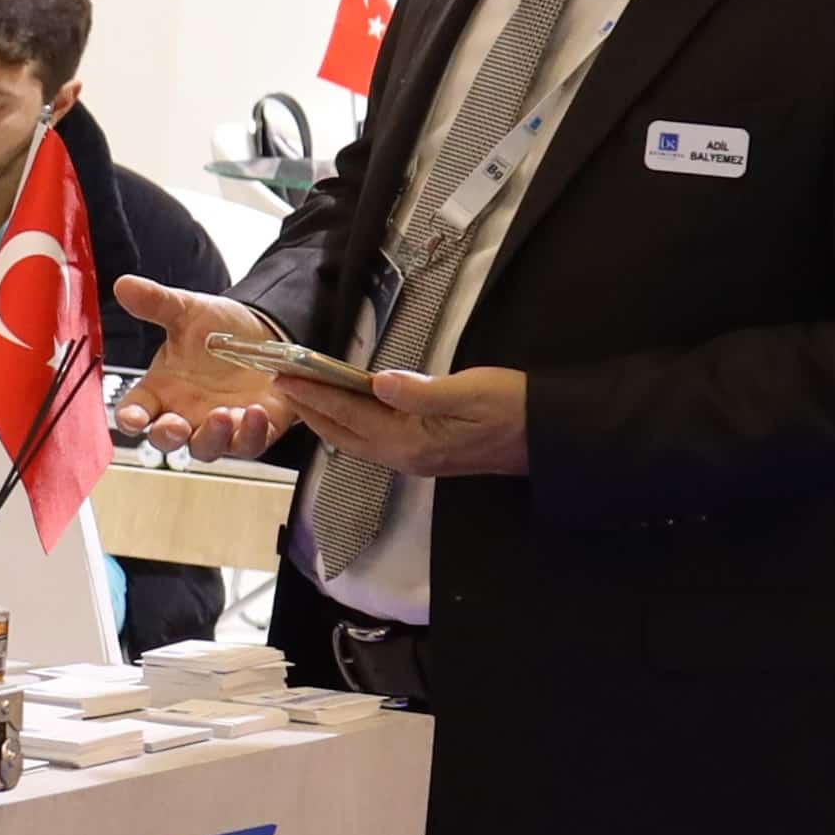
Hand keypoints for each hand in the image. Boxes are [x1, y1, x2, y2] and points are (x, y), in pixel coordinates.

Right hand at [108, 276, 296, 462]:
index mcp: (161, 389)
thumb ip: (156, 303)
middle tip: (175, 426)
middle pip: (166, 439)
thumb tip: (125, 285)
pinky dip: (250, 434)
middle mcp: (185, 413)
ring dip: (211, 438)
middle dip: (168, 436)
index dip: (130, 418)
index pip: (136, 410)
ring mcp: (218, 426)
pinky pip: (248, 443)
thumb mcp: (187, 311)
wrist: (265, 333)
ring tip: (221, 414)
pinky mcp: (254, 430)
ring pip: (206, 448)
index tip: (130, 419)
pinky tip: (254, 412)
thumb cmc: (219, 329)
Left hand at [281, 365, 529, 479]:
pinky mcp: (426, 453)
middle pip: (343, 433)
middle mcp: (407, 457)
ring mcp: (416, 458)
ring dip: (326, 417)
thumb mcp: (471, 392)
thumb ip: (422, 391)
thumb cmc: (517, 408)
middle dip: (310, 408)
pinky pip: (373, 440)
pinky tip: (343, 411)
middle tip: (280, 381)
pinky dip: (349, 424)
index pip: (350, 414)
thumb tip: (378, 383)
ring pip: (356, 439)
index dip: (315, 394)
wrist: (553, 437)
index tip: (285, 375)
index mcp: (413, 442)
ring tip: (301, 394)